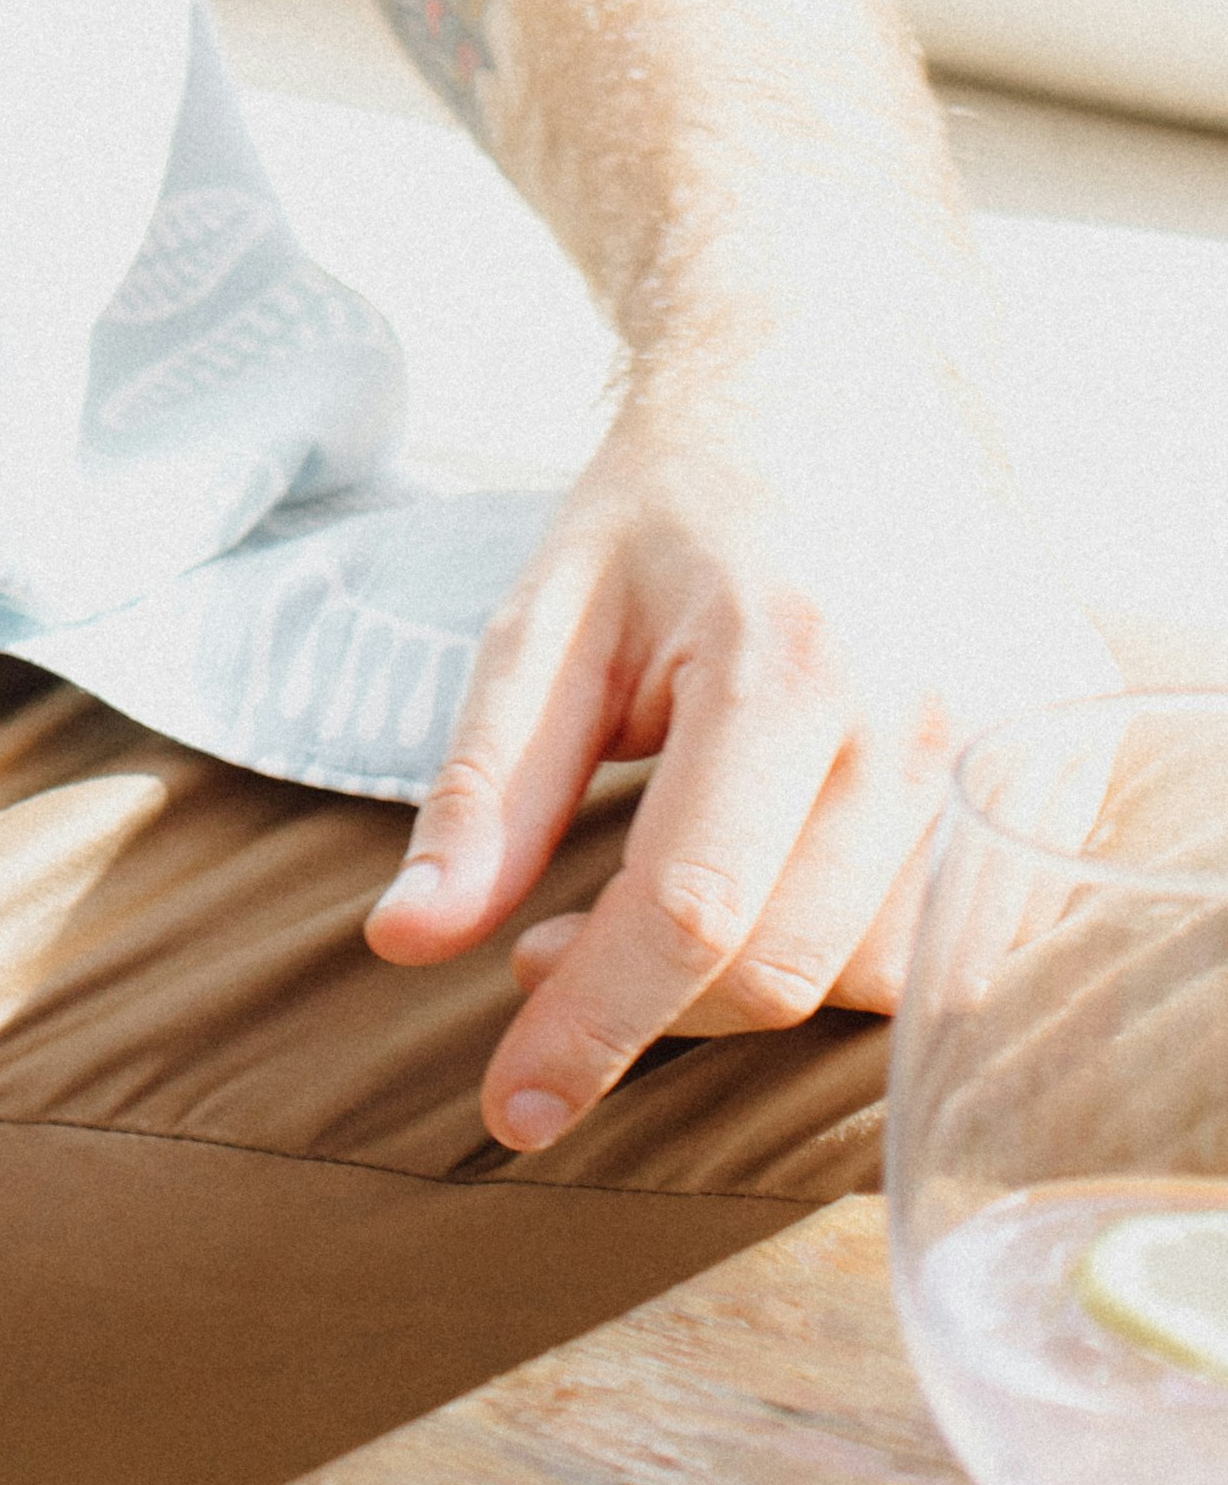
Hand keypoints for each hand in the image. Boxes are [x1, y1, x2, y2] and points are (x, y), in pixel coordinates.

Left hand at [364, 328, 1108, 1148]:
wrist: (842, 376)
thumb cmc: (681, 497)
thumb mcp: (552, 612)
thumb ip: (488, 785)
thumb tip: (408, 945)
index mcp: (790, 659)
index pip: (690, 915)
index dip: (591, 1028)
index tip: (512, 1108)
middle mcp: (929, 710)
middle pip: (787, 966)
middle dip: (652, 1003)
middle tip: (557, 947)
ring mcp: (1022, 737)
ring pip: (886, 980)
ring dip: (762, 979)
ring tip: (678, 885)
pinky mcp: (1075, 754)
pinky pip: (978, 942)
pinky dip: (874, 953)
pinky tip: (794, 880)